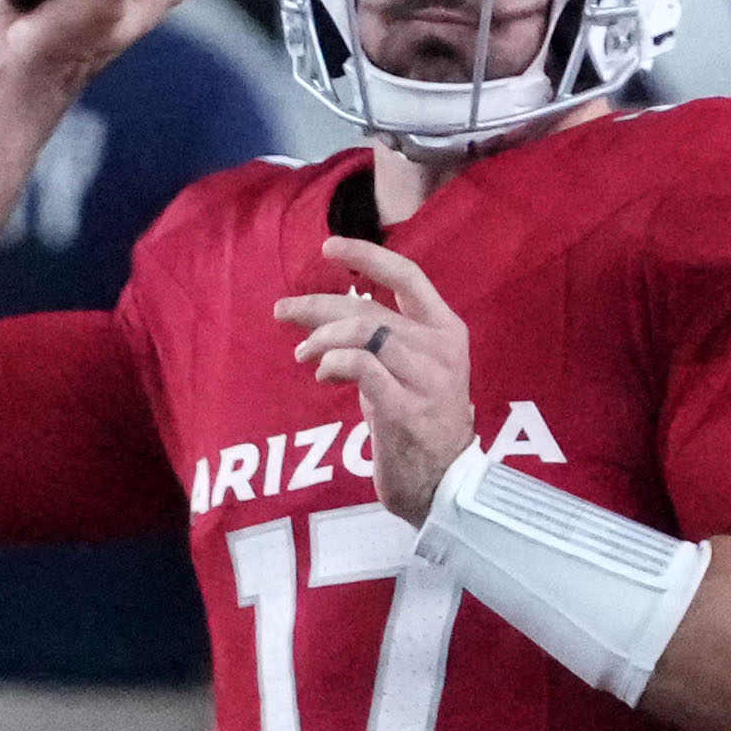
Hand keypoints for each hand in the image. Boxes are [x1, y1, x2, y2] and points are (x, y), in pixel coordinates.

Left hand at [274, 233, 474, 514]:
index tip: (328, 248)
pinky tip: (321, 372)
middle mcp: (441, 348)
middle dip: (318, 306)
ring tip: (304, 354)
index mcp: (447, 330)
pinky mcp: (404, 408)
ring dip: (320, 339)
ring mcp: (426, 378)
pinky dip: (332, 362)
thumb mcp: (414, 369)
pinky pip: (360, 365)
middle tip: (283, 311)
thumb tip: (329, 313)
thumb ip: (385, 338)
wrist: (444, 482)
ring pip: (362, 331)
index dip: (367, 255)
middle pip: (369, 307)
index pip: (408, 275)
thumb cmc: (423, 423)